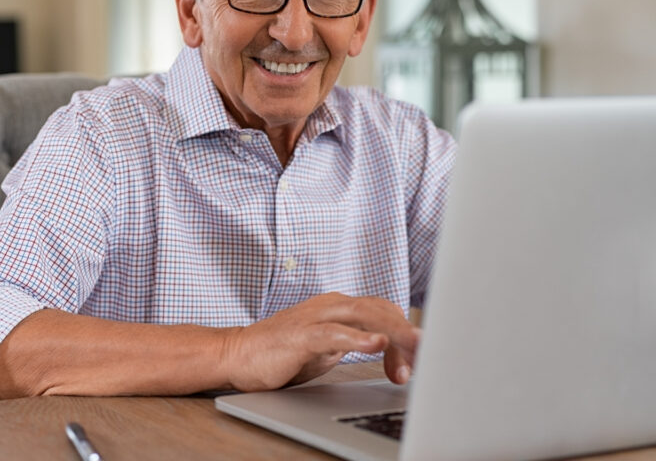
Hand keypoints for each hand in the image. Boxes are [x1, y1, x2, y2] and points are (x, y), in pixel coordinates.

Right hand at [221, 292, 418, 391]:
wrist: (237, 354)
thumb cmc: (281, 352)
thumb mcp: (328, 346)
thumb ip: (356, 341)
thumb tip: (391, 349)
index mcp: (339, 307)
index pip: (385, 312)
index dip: (405, 335)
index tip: (417, 364)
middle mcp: (330, 305)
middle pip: (381, 310)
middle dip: (409, 333)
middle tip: (431, 355)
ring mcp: (315, 317)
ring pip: (365, 316)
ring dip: (394, 333)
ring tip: (416, 347)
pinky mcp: (300, 335)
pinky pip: (334, 333)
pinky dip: (358, 338)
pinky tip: (375, 345)